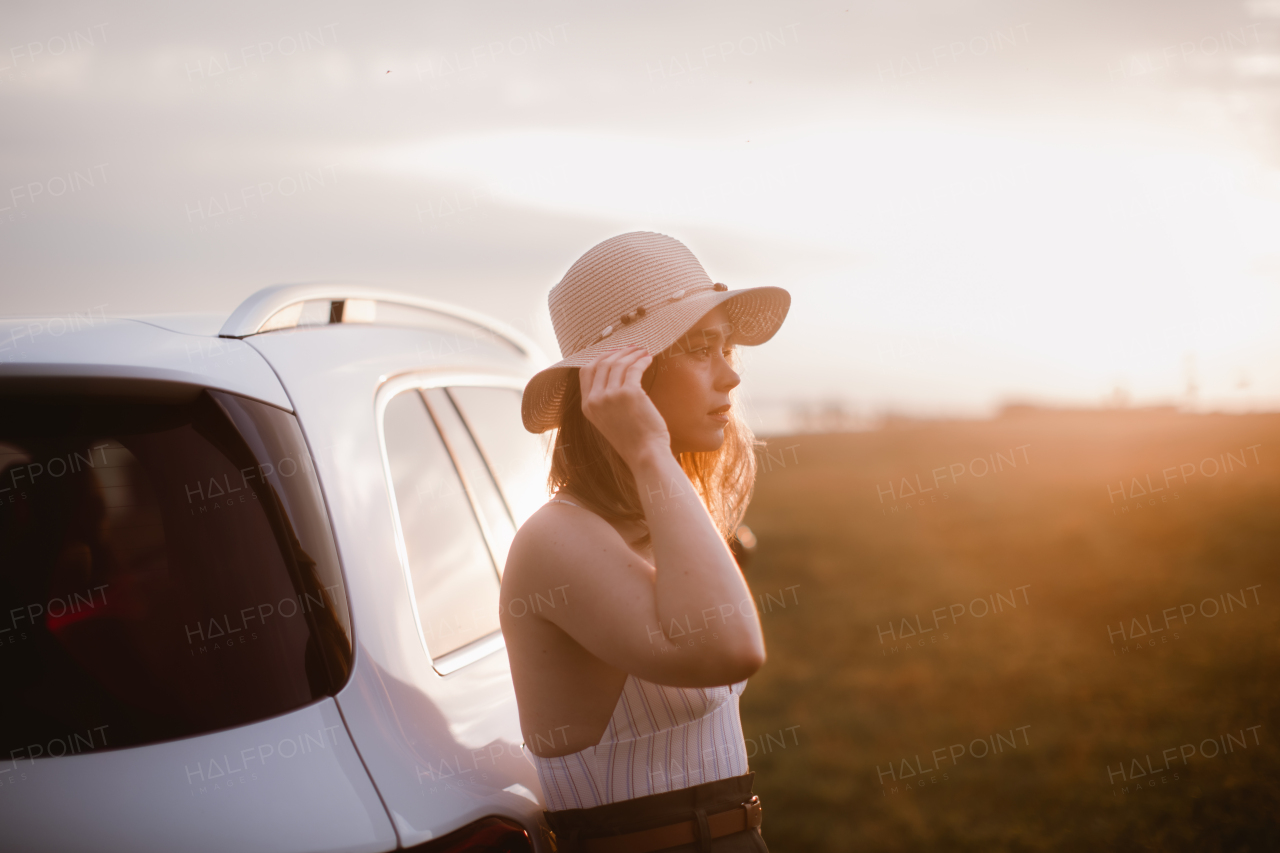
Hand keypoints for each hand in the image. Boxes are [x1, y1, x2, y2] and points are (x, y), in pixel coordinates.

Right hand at [579, 345, 669, 465]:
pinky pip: (634, 368)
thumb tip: (614, 373)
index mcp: (587, 406)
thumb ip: (605, 401)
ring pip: (619, 363)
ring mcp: (611, 396)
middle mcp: (596, 400)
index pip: (585, 371)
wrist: (646, 454)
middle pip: (602, 363)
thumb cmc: (633, 439)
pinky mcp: (630, 393)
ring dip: (632, 354)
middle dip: (618, 352)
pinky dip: (642, 360)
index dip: (600, 358)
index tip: (614, 353)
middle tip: (632, 348)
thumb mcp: (608, 420)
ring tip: (643, 352)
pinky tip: (649, 359)